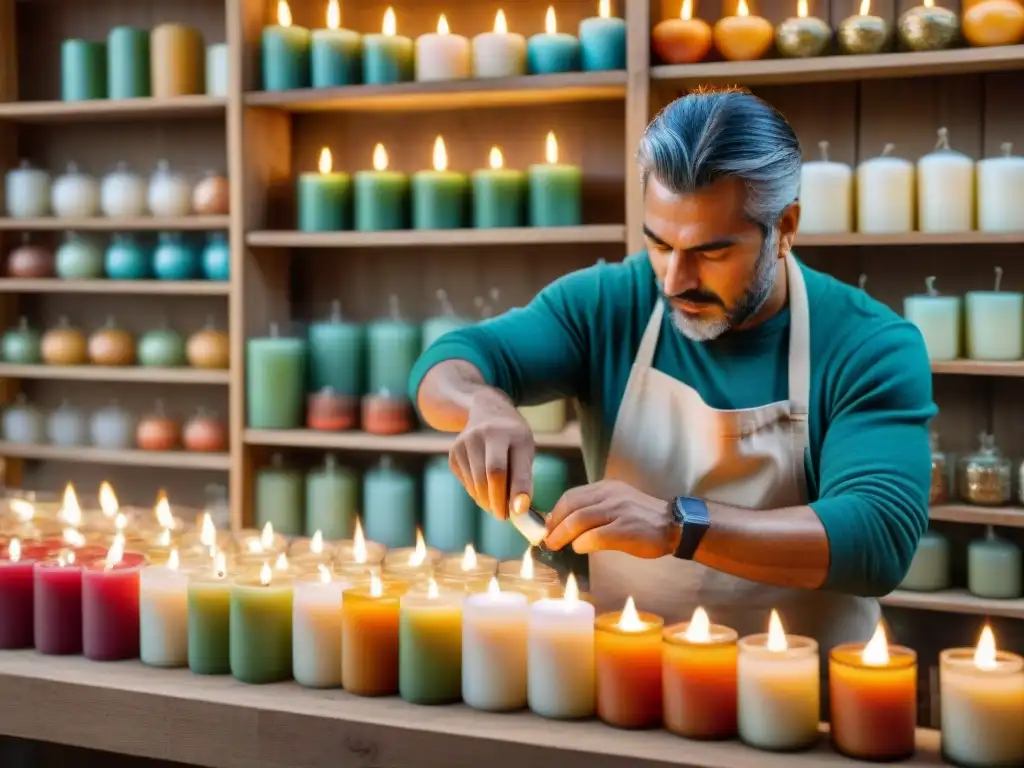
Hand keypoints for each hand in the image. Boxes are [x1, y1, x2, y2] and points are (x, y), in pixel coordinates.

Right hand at [448, 388, 534, 519]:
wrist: (486, 411)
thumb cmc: (513, 438)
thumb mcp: (526, 449)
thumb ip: (524, 477)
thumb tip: (519, 510)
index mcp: (510, 432)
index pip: (508, 465)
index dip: (515, 490)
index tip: (519, 512)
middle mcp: (484, 433)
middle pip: (489, 475)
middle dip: (498, 501)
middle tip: (504, 516)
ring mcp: (464, 442)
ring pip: (475, 483)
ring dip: (487, 501)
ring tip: (497, 505)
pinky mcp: (454, 452)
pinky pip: (466, 482)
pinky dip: (477, 493)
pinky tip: (485, 489)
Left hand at [544, 480, 678, 558]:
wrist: (676, 525)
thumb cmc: (643, 519)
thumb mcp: (618, 503)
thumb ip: (595, 508)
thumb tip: (565, 523)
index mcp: (607, 488)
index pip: (572, 496)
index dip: (556, 512)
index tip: (548, 526)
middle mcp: (611, 495)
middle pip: (571, 506)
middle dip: (554, 524)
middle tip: (547, 539)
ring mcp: (619, 511)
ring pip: (579, 519)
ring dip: (562, 535)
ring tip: (555, 545)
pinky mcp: (626, 529)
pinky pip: (595, 536)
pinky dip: (582, 543)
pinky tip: (578, 549)